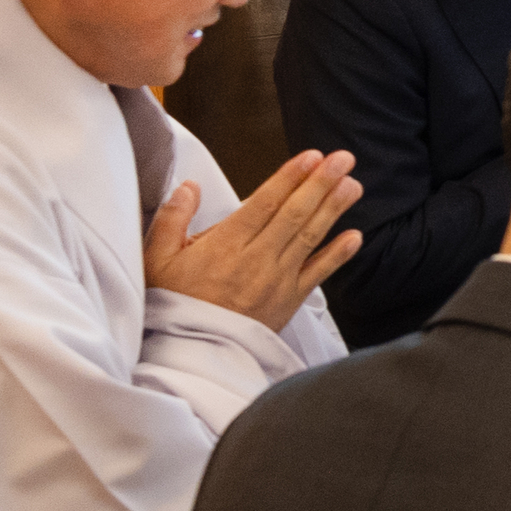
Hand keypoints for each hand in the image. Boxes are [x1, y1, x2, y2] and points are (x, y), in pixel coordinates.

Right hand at [143, 150, 361, 332]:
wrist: (189, 354)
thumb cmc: (172, 305)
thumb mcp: (156, 260)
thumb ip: (172, 220)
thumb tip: (188, 187)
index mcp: (225, 246)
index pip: (264, 203)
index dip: (290, 178)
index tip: (311, 157)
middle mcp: (256, 260)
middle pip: (294, 215)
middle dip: (320, 184)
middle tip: (342, 159)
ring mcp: (276, 281)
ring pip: (309, 238)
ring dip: (333, 209)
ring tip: (353, 184)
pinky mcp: (288, 302)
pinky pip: (317, 275)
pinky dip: (338, 256)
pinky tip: (355, 237)